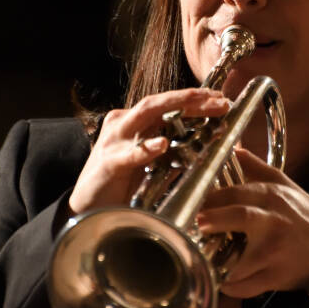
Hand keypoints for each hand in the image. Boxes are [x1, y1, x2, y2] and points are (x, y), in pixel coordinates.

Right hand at [68, 89, 230, 215]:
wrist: (86, 208)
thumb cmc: (119, 185)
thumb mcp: (148, 162)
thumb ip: (169, 148)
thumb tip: (204, 139)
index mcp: (131, 122)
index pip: (165, 103)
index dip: (193, 99)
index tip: (219, 98)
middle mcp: (122, 124)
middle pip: (160, 102)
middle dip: (192, 98)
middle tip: (221, 101)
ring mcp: (114, 141)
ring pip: (147, 113)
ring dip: (178, 108)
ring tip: (203, 107)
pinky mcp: (109, 163)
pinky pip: (129, 154)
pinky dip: (146, 148)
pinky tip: (161, 145)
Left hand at [195, 147, 308, 298]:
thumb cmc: (306, 218)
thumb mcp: (288, 187)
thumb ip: (259, 169)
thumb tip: (237, 150)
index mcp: (273, 198)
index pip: (236, 193)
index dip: (210, 199)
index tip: (191, 205)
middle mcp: (274, 222)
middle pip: (240, 216)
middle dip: (213, 219)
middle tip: (195, 225)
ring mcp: (275, 251)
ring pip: (240, 258)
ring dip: (217, 262)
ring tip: (200, 259)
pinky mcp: (276, 276)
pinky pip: (246, 285)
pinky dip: (231, 286)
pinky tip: (222, 281)